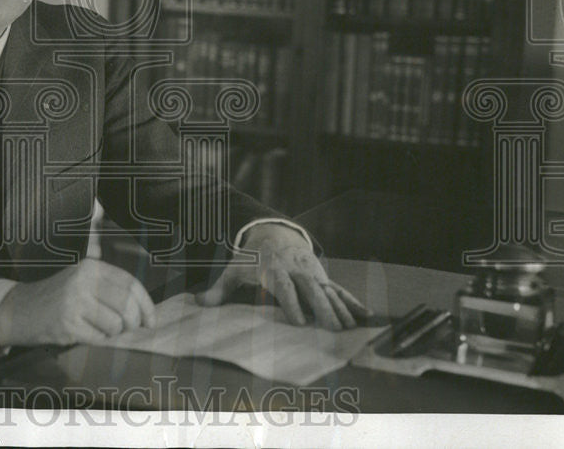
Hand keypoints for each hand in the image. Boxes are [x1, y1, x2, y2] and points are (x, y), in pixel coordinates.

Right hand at [0, 258, 156, 346]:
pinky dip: (98, 341)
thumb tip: (143, 311)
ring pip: (115, 325)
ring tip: (99, 329)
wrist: (19, 310)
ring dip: (113, 334)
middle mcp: (84, 280)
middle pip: (127, 306)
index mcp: (92, 267)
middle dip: (133, 323)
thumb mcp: (82, 280)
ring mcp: (75, 302)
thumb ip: (109, 289)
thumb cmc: (56, 298)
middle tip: (127, 329)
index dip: (146, 305)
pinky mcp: (67, 324)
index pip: (130, 284)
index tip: (150, 320)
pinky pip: (99, 339)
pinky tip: (86, 334)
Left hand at [196, 223, 369, 329]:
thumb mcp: (233, 269)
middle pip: (310, 289)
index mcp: (273, 269)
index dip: (291, 303)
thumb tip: (198, 303)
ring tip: (349, 328)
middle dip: (322, 309)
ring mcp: (312, 273)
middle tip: (331, 329)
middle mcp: (295, 270)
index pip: (283, 287)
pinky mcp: (322, 276)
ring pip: (328, 290)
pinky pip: (339, 289)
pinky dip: (352, 301)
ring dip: (340, 309)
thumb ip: (217, 289)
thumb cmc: (250, 258)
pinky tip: (365, 315)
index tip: (300, 321)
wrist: (274, 234)